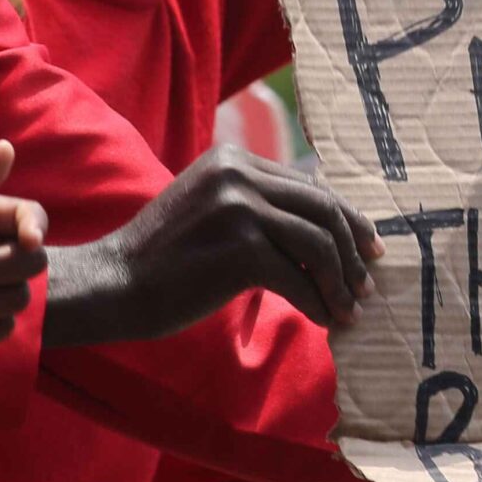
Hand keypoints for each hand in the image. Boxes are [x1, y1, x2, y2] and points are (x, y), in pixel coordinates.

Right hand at [42, 146, 382, 348]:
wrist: (113, 284)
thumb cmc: (162, 259)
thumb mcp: (210, 210)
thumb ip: (255, 206)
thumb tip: (322, 231)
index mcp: (233, 160)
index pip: (309, 186)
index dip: (347, 219)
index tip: (368, 248)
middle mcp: (238, 174)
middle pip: (322, 209)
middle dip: (353, 251)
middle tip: (367, 284)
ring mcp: (239, 208)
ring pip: (318, 244)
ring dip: (340, 282)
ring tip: (349, 310)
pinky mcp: (239, 248)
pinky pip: (298, 279)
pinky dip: (318, 303)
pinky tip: (325, 321)